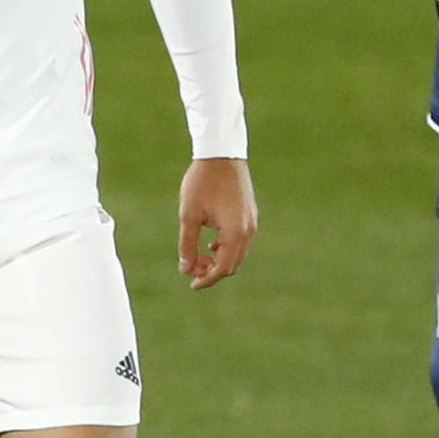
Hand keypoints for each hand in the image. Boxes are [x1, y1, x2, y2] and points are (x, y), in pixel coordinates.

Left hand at [177, 159, 257, 290]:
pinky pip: (241, 241)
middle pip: (232, 265)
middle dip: (212, 271)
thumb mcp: (189, 215)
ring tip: (198, 257)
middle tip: (190, 268)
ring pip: (237, 254)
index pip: (223, 268)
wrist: (221, 153)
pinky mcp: (251, 215)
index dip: (206, 279)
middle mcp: (248, 230)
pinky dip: (226, 248)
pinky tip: (210, 245)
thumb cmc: (202, 182)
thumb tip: (185, 268)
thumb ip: (187, 244)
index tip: (191, 284)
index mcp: (235, 232)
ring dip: (219, 260)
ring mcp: (252, 222)